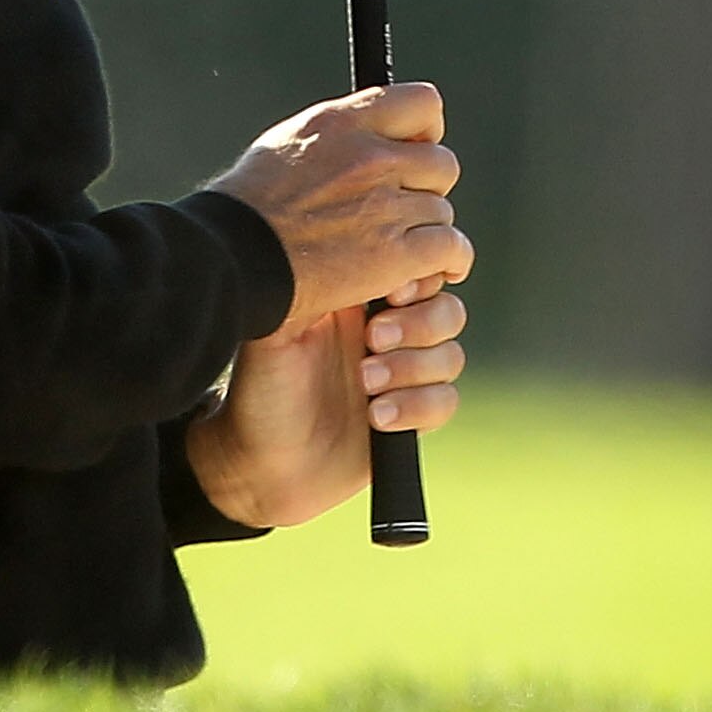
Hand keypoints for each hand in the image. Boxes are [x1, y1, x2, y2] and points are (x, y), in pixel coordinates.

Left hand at [186, 279, 468, 530]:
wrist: (260, 465)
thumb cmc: (260, 388)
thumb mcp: (277, 326)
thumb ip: (314, 285)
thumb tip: (352, 247)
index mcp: (357, 294)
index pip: (415, 266)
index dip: (417, 274)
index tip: (393, 291)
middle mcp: (385, 328)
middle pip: (446, 306)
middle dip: (418, 323)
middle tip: (372, 339)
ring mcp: (402, 372)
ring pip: (451, 354)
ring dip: (413, 367)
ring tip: (365, 382)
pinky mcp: (413, 415)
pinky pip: (447, 400)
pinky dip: (417, 406)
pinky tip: (376, 416)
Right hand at [208, 83, 469, 322]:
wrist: (234, 258)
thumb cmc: (249, 207)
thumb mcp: (288, 143)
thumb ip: (336, 135)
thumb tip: (365, 129)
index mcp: (343, 123)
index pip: (422, 103)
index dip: (425, 129)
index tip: (414, 149)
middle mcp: (370, 157)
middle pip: (441, 162)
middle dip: (426, 186)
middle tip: (403, 207)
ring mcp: (385, 205)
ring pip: (442, 210)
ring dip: (427, 229)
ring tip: (405, 248)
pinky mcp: (396, 254)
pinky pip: (451, 247)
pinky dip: (449, 261)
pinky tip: (437, 270)